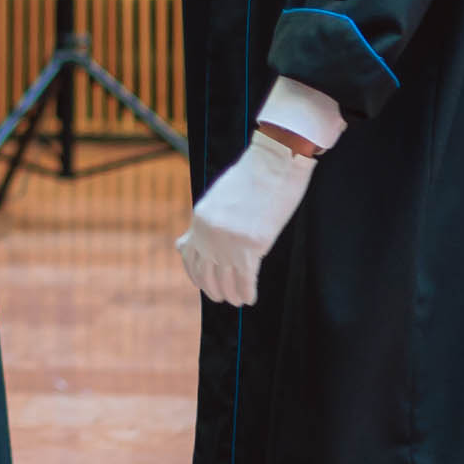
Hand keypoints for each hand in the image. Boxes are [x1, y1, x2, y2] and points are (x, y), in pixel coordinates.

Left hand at [175, 131, 316, 306]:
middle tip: (221, 298)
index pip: (190, 256)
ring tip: (237, 301)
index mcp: (200, 219)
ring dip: (231, 294)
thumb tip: (195, 237)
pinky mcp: (252, 245)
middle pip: (206, 272)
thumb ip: (208, 219)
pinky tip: (250, 299)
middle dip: (213, 289)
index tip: (202, 285)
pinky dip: (247, 292)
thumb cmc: (251, 177)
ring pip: (225, 280)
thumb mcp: (219, 197)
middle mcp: (209, 233)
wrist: (274, 162)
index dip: (195, 275)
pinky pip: (245, 279)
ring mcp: (229, 241)